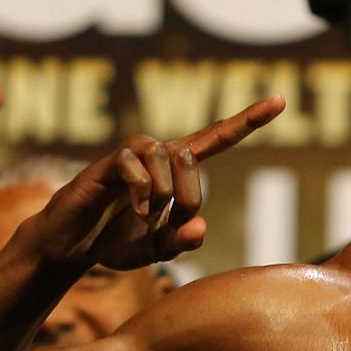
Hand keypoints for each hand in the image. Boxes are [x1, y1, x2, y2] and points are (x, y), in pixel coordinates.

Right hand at [32, 97, 284, 273]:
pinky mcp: (106, 163)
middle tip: (170, 221)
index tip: (279, 101)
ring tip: (147, 217)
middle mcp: (156, 156)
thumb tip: (200, 228)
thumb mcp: (157, 249)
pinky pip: (135, 164)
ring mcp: (131, 157)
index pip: (216, 138)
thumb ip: (182, 240)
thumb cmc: (116, 240)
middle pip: (192, 158)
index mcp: (175, 172)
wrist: (71, 245)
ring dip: (164, 194)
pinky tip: (138, 211)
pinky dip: (142, 191)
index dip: (247, 121)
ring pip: (167, 156)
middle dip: (189, 196)